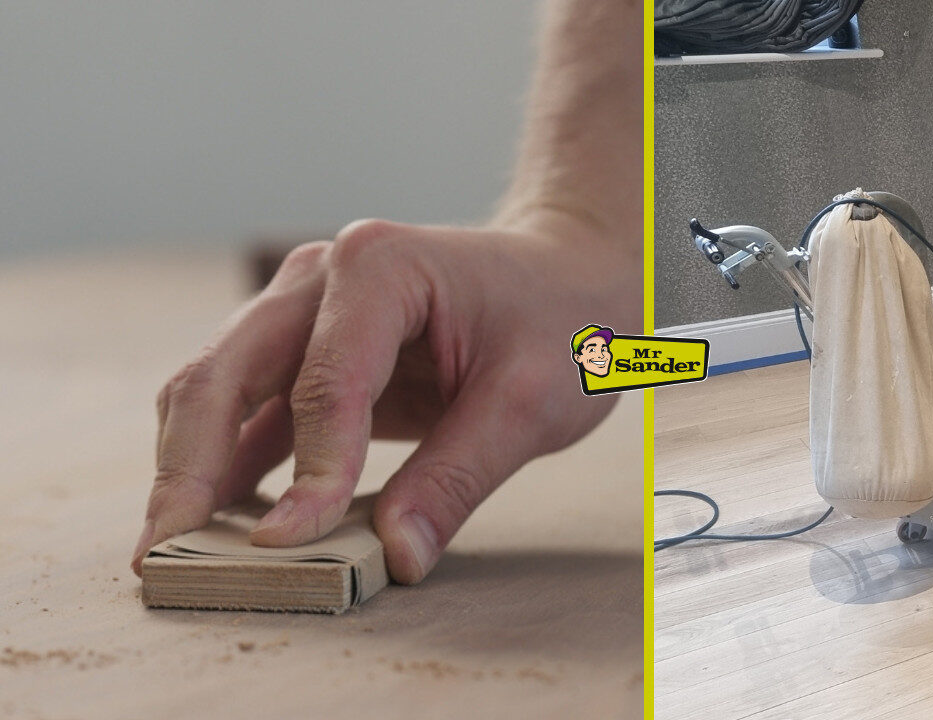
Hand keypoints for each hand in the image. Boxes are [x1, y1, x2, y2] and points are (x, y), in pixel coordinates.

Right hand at [132, 218, 637, 582]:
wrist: (569, 280)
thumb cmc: (562, 322)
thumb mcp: (531, 401)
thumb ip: (459, 477)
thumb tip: (396, 556)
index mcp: (379, 268)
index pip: (323, 382)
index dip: (305, 471)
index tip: (286, 546)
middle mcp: (321, 278)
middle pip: (225, 373)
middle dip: (188, 469)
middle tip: (164, 555)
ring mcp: (303, 312)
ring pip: (215, 391)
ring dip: (190, 472)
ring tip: (175, 554)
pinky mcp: (307, 355)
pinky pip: (248, 413)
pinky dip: (226, 468)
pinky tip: (219, 528)